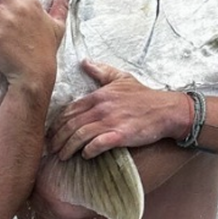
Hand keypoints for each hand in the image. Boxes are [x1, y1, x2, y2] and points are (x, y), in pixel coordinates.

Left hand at [49, 59, 186, 158]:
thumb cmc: (144, 95)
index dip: (56, 124)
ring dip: (68, 148)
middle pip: (70, 125)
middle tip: (51, 149)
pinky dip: (88, 151)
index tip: (50, 133)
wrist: (167, 110)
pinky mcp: (120, 135)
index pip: (69, 110)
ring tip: (62, 156)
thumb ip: (101, 71)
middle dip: (57, 138)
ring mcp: (110, 121)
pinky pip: (97, 144)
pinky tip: (85, 155)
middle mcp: (101, 108)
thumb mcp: (122, 78)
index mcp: (98, 96)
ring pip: (79, 136)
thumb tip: (84, 62)